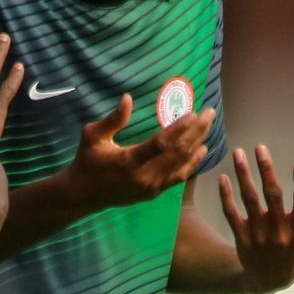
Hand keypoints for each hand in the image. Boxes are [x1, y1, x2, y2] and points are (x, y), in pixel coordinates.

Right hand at [62, 94, 214, 210]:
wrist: (83, 195)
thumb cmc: (87, 161)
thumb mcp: (93, 136)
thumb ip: (112, 119)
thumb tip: (127, 98)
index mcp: (129, 161)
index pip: (161, 144)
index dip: (179, 128)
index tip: (193, 113)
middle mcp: (144, 176)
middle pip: (178, 152)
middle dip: (196, 131)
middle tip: (209, 113)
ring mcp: (151, 187)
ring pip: (182, 165)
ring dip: (198, 144)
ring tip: (209, 126)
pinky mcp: (154, 193)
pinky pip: (179, 177)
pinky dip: (193, 163)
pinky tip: (202, 149)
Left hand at [218, 145, 293, 293]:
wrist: (270, 279)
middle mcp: (279, 233)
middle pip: (272, 196)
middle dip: (266, 170)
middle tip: (260, 148)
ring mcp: (259, 236)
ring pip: (249, 200)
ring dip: (243, 175)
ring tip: (238, 154)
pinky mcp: (242, 238)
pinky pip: (231, 214)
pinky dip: (226, 196)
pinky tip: (224, 178)